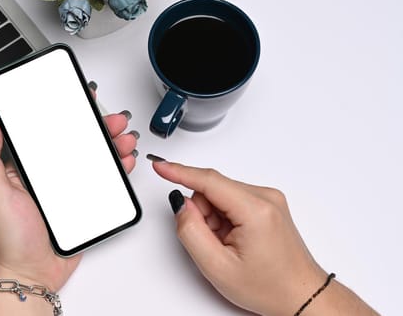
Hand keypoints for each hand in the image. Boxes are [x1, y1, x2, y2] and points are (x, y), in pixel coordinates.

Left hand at [0, 107, 137, 292]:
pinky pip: (104, 181)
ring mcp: (67, 189)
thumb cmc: (8, 239)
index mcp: (25, 168)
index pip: (47, 132)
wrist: (31, 274)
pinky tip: (123, 161)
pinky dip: (117, 169)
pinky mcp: (83, 204)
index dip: (64, 113)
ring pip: (93, 158)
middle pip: (76, 142)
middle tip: (111, 120)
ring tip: (123, 139)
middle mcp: (47, 176)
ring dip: (111, 145)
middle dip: (97, 126)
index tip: (79, 99)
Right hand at [151, 159, 326, 314]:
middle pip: (212, 189)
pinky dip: (225, 219)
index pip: (209, 181)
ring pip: (219, 196)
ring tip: (227, 245)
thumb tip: (181, 204)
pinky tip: (235, 240)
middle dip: (203, 214)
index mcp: (256, 210)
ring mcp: (269, 200)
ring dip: (214, 219)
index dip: (179, 172)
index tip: (160, 166)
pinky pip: (231, 201)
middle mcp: (266, 197)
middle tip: (213, 243)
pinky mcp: (268, 204)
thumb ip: (191, 231)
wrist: (301, 296)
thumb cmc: (270, 287)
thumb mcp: (218, 267)